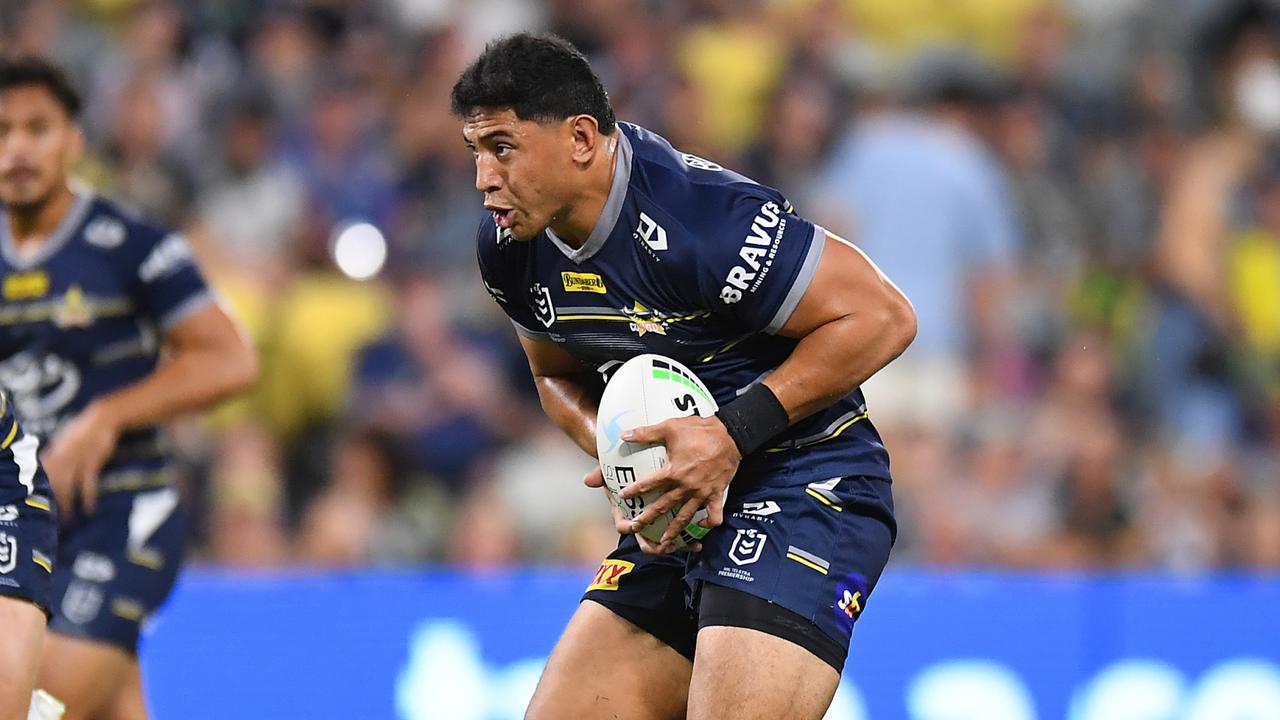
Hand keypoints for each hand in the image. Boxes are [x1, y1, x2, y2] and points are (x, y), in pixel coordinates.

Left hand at [42, 402, 121, 517]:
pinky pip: (89, 483)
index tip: (38, 502)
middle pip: (52, 483)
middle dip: (50, 500)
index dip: (38, 489)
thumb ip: (53, 453)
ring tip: (66, 517)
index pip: (41, 475)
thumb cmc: (82, 430)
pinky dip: (88, 496)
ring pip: (68, 485)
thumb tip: (42, 466)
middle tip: (49, 517)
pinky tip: (89, 508)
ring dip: (67, 502)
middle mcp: (63, 457)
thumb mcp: (64, 440)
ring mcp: (78, 460)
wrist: (101, 419)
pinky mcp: (93, 462)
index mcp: (54, 453)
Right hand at [585, 468, 703, 554]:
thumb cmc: (623, 470)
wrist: (634, 466)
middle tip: (666, 546)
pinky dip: (689, 538)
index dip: (627, 528)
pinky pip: (680, 534)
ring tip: (691, 546)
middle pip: (646, 541)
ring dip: (678, 545)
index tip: (634, 526)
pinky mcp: (670, 521)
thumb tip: (587, 480)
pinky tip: (701, 539)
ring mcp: (655, 524)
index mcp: (625, 513)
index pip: (622, 526)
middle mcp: (640, 523)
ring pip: (666, 541)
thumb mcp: (612, 469)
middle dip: (656, 546)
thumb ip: (600, 474)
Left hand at [616, 415, 739, 552]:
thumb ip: (646, 433)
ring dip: (674, 530)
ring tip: (665, 541)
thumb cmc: (700, 430)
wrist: (730, 435)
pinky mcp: (716, 494)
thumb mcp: (670, 427)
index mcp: (673, 472)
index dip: (634, 491)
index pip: (648, 484)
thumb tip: (624, 434)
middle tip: (636, 527)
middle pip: (663, 506)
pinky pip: (714, 514)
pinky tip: (703, 526)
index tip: (623, 497)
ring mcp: (702, 493)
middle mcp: (686, 486)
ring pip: (685, 516)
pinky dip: (709, 523)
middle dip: (648, 518)